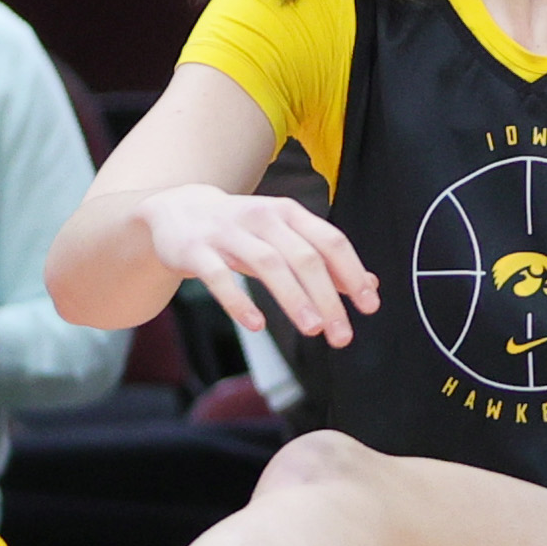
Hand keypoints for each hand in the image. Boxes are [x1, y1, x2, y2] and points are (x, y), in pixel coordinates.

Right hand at [137, 184, 378, 351]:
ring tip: (313, 330)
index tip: (368, 306)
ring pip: (267, 264)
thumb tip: (369, 286)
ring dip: (294, 298)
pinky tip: (256, 324)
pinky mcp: (195, 251)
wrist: (176, 211)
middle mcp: (261, 218)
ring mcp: (226, 233)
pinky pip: (219, 277)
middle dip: (327, 297)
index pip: (330, 241)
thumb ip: (324, 261)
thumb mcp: (283, 237)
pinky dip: (239, 301)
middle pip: (303, 257)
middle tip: (341, 335)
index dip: (352, 273)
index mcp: (288, 214)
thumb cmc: (241, 231)